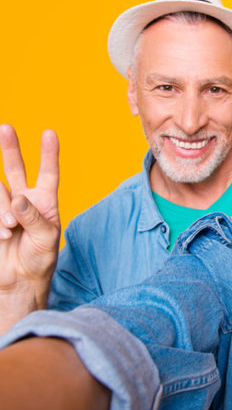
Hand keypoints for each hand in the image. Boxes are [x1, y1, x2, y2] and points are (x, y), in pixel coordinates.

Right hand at [0, 124, 59, 332]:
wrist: (18, 281)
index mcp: (45, 202)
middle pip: (16, 168)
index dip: (48, 154)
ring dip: (2, 211)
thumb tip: (19, 200)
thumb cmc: (39, 260)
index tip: (49, 133)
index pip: (48, 173)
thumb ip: (34, 218)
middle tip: (5, 128)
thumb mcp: (46, 240)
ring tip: (8, 231)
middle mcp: (24, 200)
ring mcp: (4, 208)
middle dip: (10, 148)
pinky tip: (2, 235)